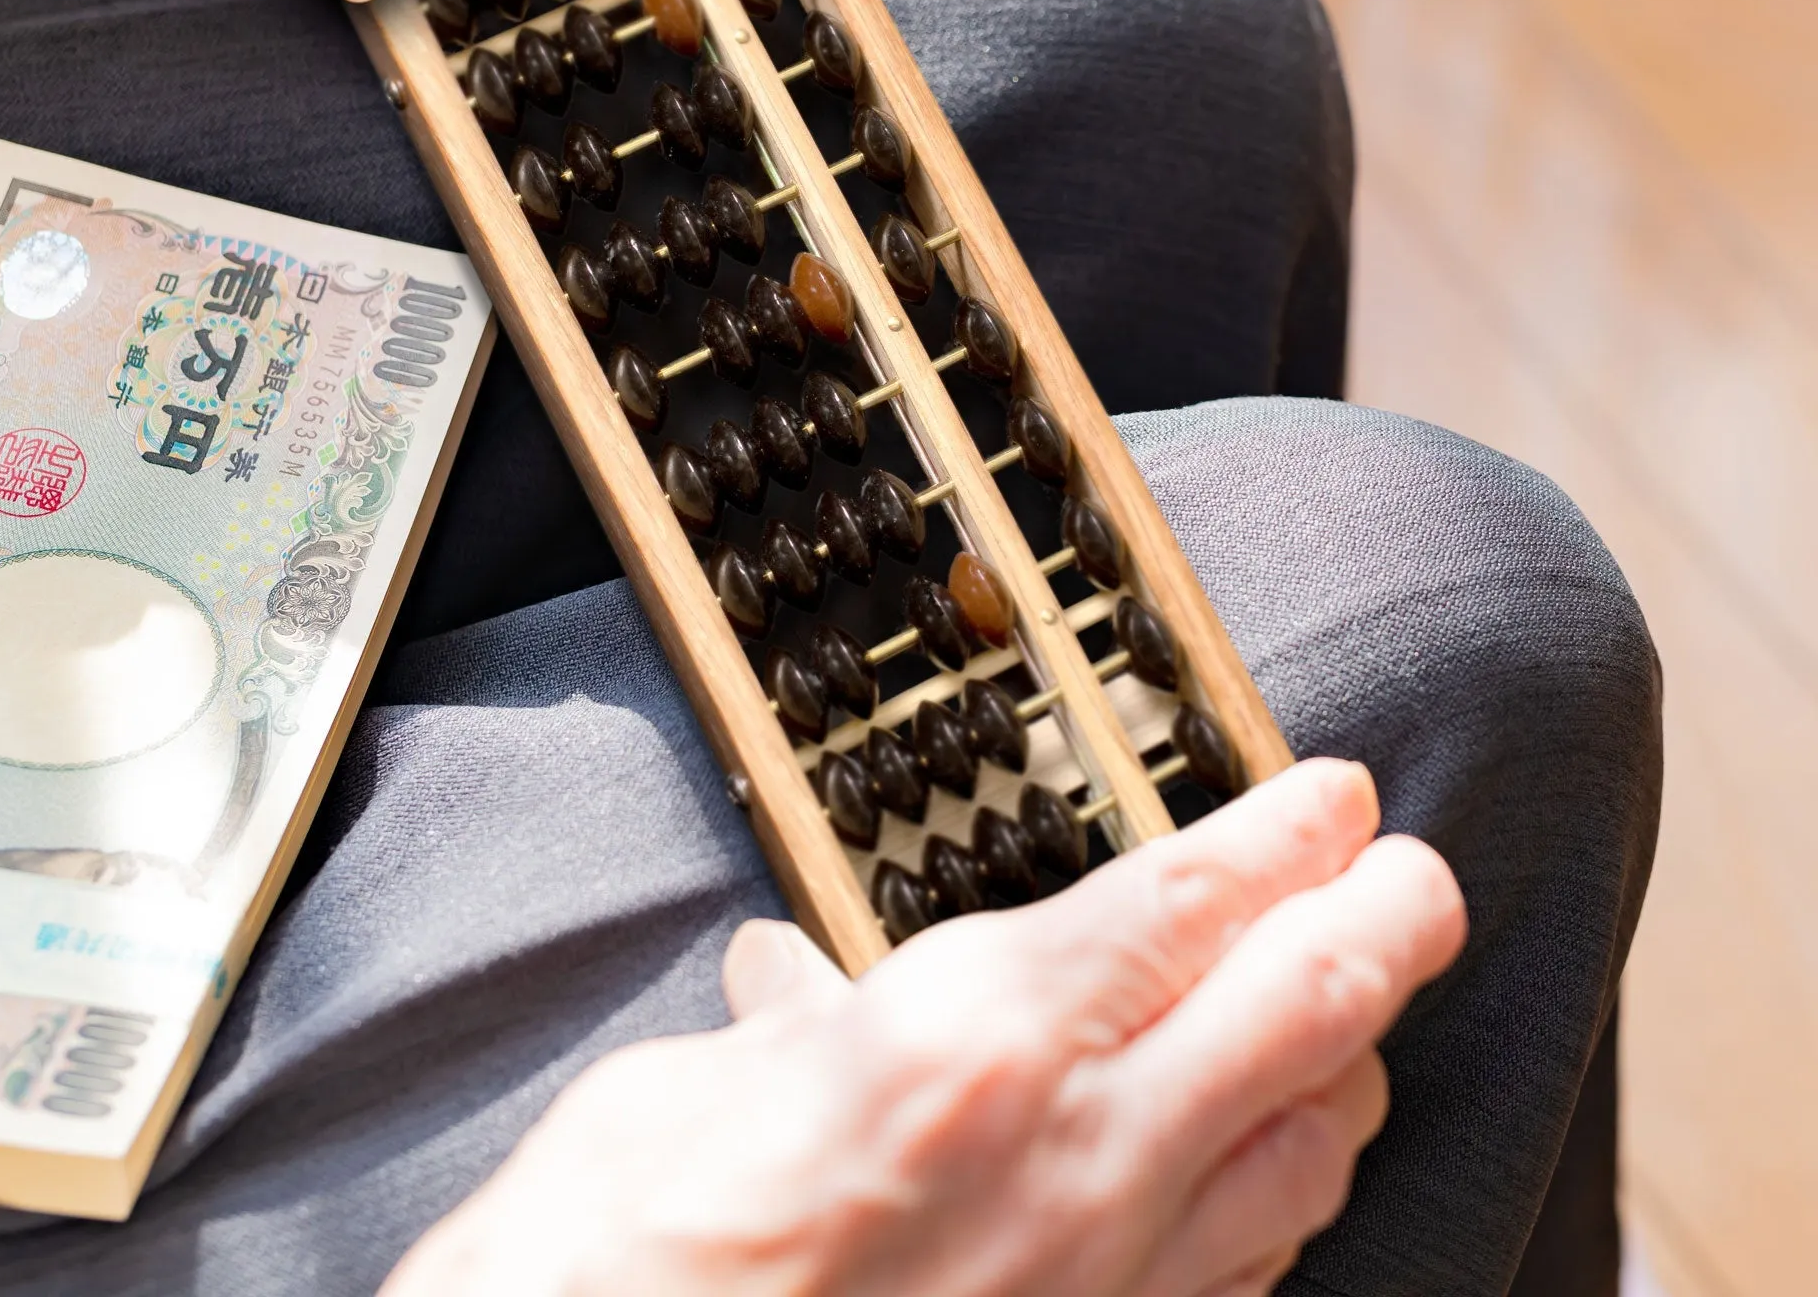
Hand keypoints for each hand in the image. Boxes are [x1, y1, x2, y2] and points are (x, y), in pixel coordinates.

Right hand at [380, 759, 1464, 1296]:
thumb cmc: (630, 1266)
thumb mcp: (682, 1092)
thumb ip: (782, 1034)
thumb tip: (793, 994)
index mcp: (972, 1042)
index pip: (1189, 905)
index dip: (1289, 837)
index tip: (1339, 798)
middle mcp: (1077, 1161)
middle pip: (1306, 1013)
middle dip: (1387, 923)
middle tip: (1414, 874)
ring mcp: (1109, 1282)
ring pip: (1314, 1152)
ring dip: (1358, 1058)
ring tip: (1364, 1006)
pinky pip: (1251, 1271)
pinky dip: (1292, 1196)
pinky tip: (1279, 1174)